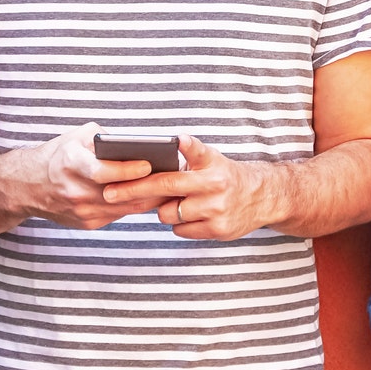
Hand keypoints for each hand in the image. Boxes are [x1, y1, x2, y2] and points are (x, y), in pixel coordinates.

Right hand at [8, 123, 167, 229]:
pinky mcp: (87, 223)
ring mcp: (81, 210)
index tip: (149, 165)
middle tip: (172, 177)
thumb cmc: (58, 155)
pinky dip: (134, 205)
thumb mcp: (76, 137)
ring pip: (124, 208)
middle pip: (119, 193)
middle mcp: (74, 190)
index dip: (128, 170)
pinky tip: (151, 196)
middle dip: (147, 186)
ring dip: (147, 198)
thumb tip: (135, 145)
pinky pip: (118, 215)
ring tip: (169, 186)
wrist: (30, 186)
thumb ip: (104, 138)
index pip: (102, 171)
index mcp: (70, 164)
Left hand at [112, 136, 280, 240]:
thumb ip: (191, 156)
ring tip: (179, 202)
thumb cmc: (226, 175)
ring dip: (165, 209)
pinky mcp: (218, 230)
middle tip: (108, 194)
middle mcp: (216, 186)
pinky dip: (179, 223)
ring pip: (169, 214)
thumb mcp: (213, 159)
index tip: (177, 139)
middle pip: (167, 187)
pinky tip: (192, 215)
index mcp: (213, 165)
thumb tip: (161, 154)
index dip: (187, 146)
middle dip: (134, 190)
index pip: (194, 153)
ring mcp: (217, 210)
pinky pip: (180, 230)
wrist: (262, 198)